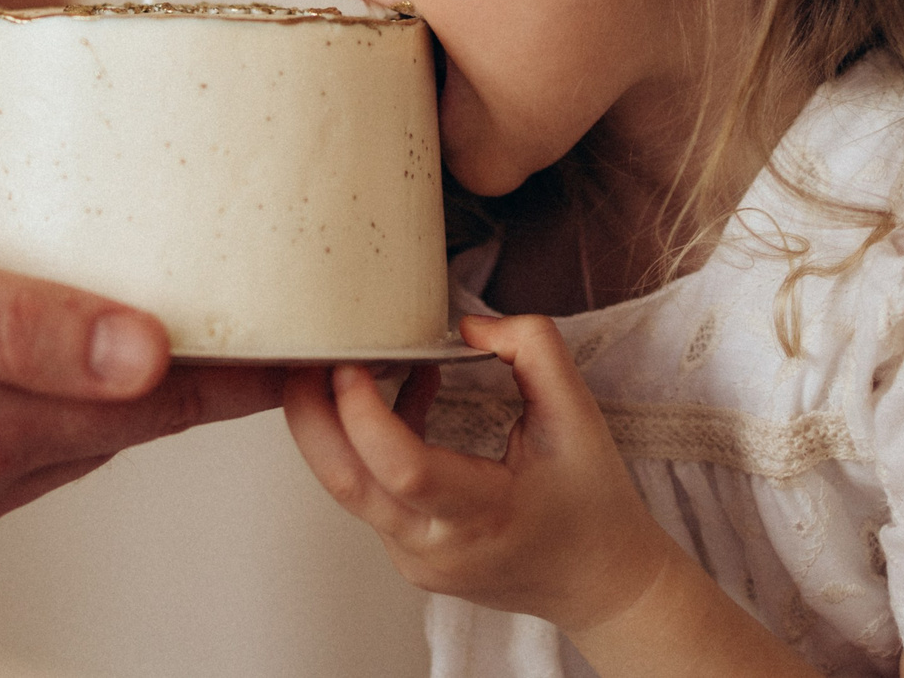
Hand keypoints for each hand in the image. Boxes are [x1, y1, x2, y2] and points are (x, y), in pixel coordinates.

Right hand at [0, 195, 283, 577]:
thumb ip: (6, 318)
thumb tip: (145, 351)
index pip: (148, 408)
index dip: (238, 371)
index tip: (316, 338)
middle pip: (106, 431)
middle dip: (184, 376)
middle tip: (253, 307)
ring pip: (44, 445)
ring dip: (102, 392)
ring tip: (156, 319)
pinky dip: (21, 407)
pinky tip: (16, 353)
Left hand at [283, 312, 675, 629]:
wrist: (598, 581)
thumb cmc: (592, 502)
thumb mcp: (579, 414)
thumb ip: (532, 348)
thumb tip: (465, 323)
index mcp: (484, 516)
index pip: (403, 469)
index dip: (365, 412)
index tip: (353, 361)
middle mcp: (437, 547)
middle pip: (345, 481)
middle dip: (310, 412)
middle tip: (305, 354)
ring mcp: (414, 558)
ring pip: (349, 485)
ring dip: (339, 421)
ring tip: (355, 360)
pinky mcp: (406, 554)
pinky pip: (370, 491)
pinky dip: (368, 442)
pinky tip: (402, 396)